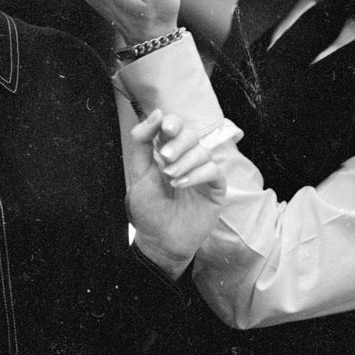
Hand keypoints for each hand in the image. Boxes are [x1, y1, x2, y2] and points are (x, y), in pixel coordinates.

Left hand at [127, 110, 225, 279]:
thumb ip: (143, 144)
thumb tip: (156, 113)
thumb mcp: (139, 174)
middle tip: (166, 159)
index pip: (175, 127)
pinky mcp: (215, 188)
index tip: (166, 128)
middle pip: (191, 135)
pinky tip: (181, 185)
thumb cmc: (148, 209)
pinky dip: (197, 174)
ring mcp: (202, 173)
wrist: (158, 241)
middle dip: (178, 143)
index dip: (172, 123)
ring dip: (186, 161)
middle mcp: (187, 159)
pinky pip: (213, 171)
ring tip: (171, 178)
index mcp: (167, 153)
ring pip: (203, 151)